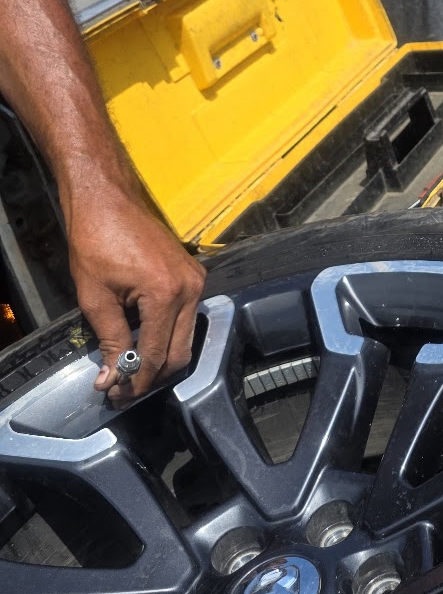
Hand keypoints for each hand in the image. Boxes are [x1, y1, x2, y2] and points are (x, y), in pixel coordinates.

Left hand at [65, 188, 206, 401]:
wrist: (107, 198)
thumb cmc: (96, 239)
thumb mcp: (95, 296)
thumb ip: (110, 340)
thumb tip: (112, 376)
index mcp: (167, 294)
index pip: (156, 354)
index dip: (136, 381)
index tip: (116, 395)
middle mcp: (191, 289)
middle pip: (180, 353)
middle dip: (153, 376)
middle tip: (124, 389)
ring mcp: (196, 281)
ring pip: (187, 338)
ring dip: (161, 358)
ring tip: (132, 370)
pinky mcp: (193, 275)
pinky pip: (187, 317)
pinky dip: (168, 335)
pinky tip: (144, 342)